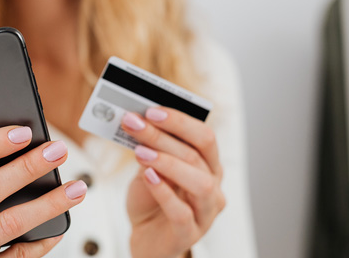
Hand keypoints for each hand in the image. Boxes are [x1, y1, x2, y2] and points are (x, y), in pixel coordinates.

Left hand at [122, 107, 224, 257]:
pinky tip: (147, 176)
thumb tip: (137, 121)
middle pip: (198, 155)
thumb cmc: (150, 200)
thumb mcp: (148, 168)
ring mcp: (205, 213)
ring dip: (168, 162)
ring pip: (200, 183)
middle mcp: (213, 186)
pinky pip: (182, 212)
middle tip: (135, 123)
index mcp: (208, 165)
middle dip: (164, 136)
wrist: (145, 238)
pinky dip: (163, 191)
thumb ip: (149, 148)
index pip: (204, 136)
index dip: (179, 120)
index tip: (151, 110)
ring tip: (140, 152)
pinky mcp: (189, 234)